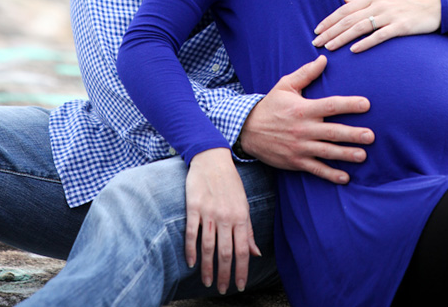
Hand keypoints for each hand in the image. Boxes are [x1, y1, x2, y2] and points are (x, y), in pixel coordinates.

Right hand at [185, 148, 260, 294]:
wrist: (212, 158)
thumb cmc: (230, 182)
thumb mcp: (244, 204)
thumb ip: (248, 230)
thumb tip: (256, 253)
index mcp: (240, 216)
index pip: (242, 250)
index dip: (241, 271)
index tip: (239, 286)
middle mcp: (226, 216)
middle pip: (225, 252)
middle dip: (224, 274)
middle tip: (222, 289)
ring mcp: (209, 211)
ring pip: (208, 246)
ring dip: (207, 267)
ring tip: (207, 282)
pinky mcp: (194, 206)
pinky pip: (191, 232)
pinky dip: (191, 249)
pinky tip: (192, 262)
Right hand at [239, 55, 372, 183]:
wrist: (247, 130)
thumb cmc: (270, 105)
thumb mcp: (285, 85)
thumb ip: (306, 73)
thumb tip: (324, 59)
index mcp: (303, 109)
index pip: (330, 106)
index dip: (349, 105)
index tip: (366, 104)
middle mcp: (303, 129)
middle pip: (332, 132)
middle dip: (353, 134)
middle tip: (371, 136)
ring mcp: (300, 147)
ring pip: (327, 152)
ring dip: (346, 155)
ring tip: (363, 155)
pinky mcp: (296, 161)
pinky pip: (316, 169)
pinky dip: (330, 174)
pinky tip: (345, 178)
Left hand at [312, 0, 440, 52]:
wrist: (436, 4)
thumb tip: (345, 1)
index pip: (345, 9)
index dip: (330, 20)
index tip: (317, 30)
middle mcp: (378, 3)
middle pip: (348, 19)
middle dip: (330, 31)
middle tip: (316, 42)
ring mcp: (389, 15)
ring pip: (359, 28)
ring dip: (342, 38)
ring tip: (329, 48)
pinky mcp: (400, 26)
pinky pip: (379, 36)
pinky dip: (365, 43)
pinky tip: (354, 51)